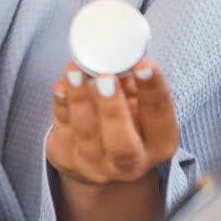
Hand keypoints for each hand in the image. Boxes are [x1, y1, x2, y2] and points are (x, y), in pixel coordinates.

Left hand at [46, 59, 179, 188]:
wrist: (100, 160)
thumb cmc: (125, 121)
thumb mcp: (137, 104)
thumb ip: (132, 84)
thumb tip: (118, 55)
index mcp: (159, 144)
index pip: (159, 116)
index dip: (152, 89)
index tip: (143, 64)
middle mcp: (131, 162)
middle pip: (122, 142)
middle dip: (113, 108)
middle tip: (105, 77)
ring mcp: (96, 165)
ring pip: (87, 133)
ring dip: (80, 98)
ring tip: (74, 70)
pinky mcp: (67, 159)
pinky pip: (62, 130)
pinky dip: (61, 105)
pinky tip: (61, 86)